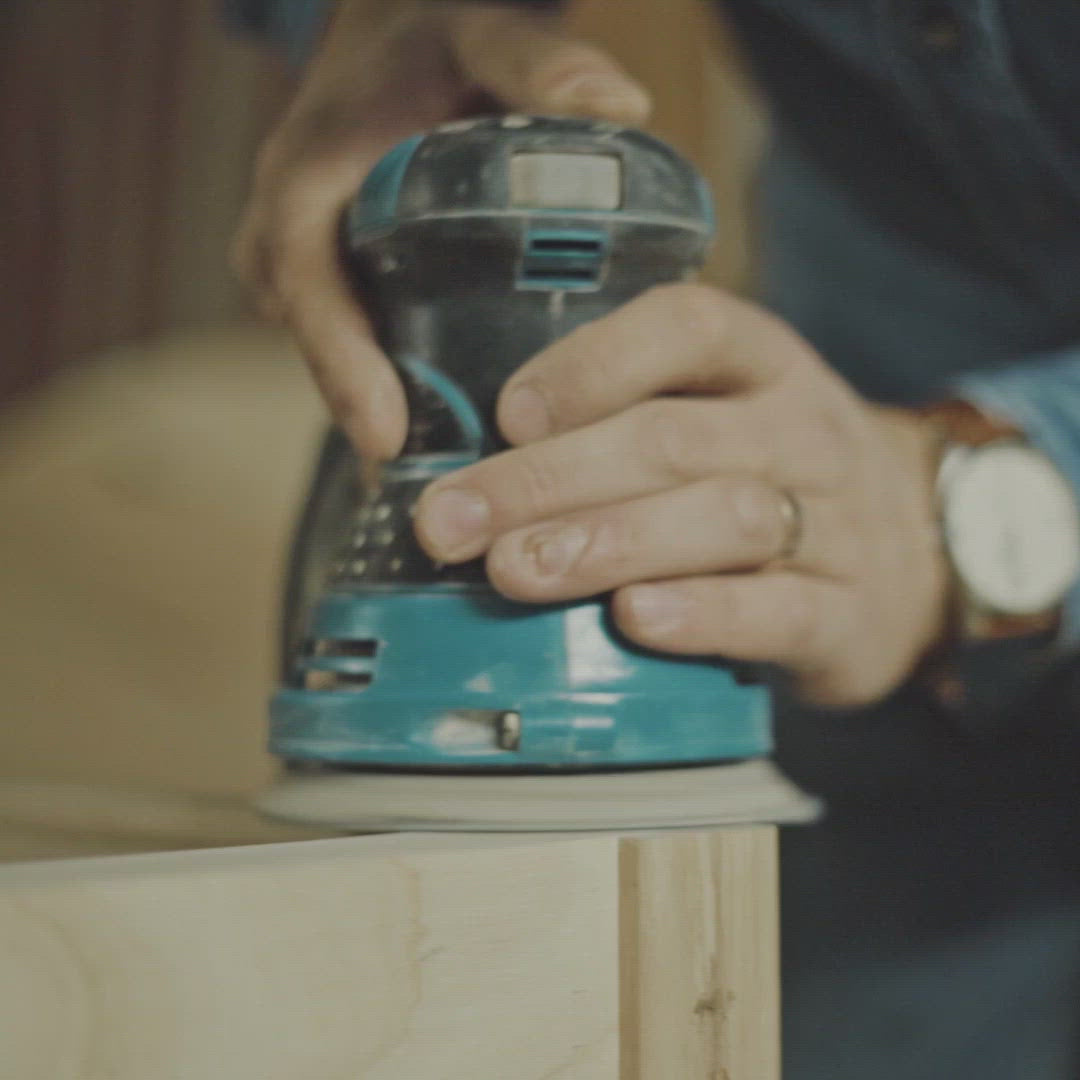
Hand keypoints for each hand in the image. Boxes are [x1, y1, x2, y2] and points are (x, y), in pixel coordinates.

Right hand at [231, 0, 649, 461]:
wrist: (390, 39)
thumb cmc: (428, 36)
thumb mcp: (480, 32)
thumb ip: (540, 62)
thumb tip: (620, 101)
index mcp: (307, 184)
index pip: (312, 292)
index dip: (344, 370)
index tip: (386, 438)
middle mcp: (290, 238)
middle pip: (326, 349)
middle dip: (377, 421)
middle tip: (445, 496)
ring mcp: (308, 270)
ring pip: (342, 360)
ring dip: (392, 419)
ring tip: (461, 489)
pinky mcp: (337, 287)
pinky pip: (357, 349)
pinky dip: (401, 391)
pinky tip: (460, 441)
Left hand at [413, 284, 949, 706]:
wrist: (913, 551)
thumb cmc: (767, 476)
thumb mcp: (716, 416)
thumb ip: (621, 424)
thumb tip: (479, 470)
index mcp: (761, 363)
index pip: (687, 329)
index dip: (591, 364)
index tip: (507, 414)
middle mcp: (801, 429)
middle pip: (673, 439)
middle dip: (550, 480)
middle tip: (454, 522)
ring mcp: (835, 520)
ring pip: (723, 519)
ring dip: (608, 544)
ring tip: (516, 571)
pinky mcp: (847, 611)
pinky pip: (780, 611)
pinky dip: (703, 616)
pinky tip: (633, 620)